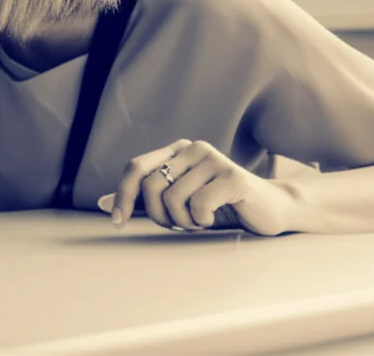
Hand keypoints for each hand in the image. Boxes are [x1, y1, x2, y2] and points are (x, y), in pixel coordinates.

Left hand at [111, 139, 295, 235]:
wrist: (271, 209)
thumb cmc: (221, 206)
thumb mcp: (178, 201)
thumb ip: (144, 200)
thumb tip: (102, 204)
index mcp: (177, 150)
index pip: (135, 167)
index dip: (122, 195)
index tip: (118, 221)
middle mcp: (193, 148)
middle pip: (151, 185)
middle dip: (159, 215)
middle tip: (179, 224)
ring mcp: (214, 159)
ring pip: (173, 198)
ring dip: (183, 220)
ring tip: (201, 220)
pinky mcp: (233, 177)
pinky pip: (198, 205)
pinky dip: (202, 220)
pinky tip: (215, 218)